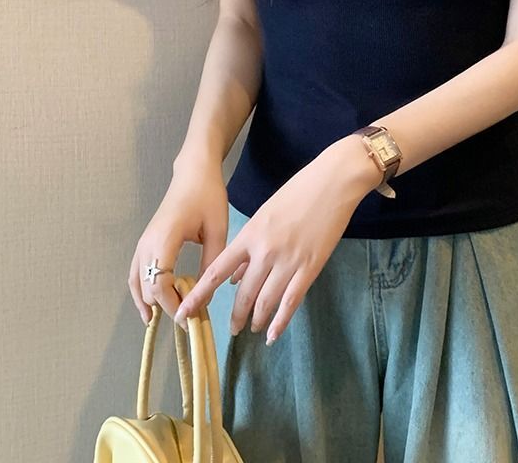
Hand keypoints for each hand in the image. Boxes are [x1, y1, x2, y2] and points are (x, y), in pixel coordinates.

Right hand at [128, 154, 228, 326]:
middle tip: (189, 319)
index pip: (160, 284)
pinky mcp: (145, 243)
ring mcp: (142, 243)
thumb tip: (206, 295)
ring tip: (165, 320)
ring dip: (149, 303)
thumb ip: (211, 263)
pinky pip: (135, 273)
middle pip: (147, 287)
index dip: (174, 305)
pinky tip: (150, 305)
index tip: (193, 317)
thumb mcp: (217, 230)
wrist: (194, 173)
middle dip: (166, 307)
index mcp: (164, 240)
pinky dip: (141, 291)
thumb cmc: (208, 197)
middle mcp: (147, 244)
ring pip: (136, 283)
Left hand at [173, 134, 381, 343]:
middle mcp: (264, 252)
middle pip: (243, 293)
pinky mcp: (310, 268)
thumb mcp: (265, 214)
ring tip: (253, 329)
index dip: (199, 296)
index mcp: (249, 236)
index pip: (216, 272)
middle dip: (235, 315)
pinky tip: (272, 334)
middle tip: (232, 329)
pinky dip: (280, 322)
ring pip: (265, 301)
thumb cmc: (298, 192)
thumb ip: (248, 247)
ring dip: (256, 319)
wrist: (333, 183)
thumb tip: (234, 277)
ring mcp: (288, 262)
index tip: (184, 313)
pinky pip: (291, 302)